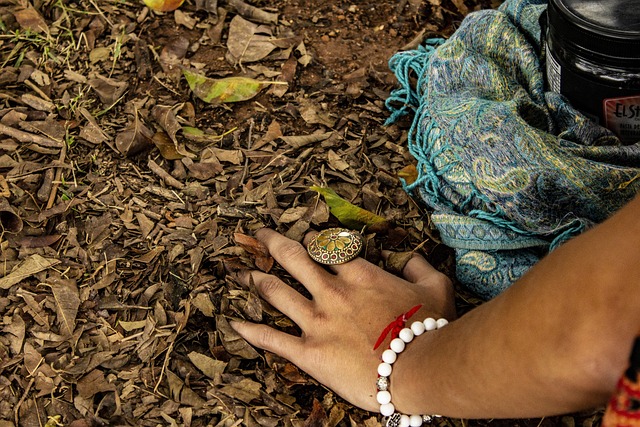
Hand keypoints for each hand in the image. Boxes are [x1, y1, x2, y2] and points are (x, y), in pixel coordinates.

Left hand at [230, 228, 455, 411]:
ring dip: (255, 279)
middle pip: (293, 258)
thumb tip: (410, 258)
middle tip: (258, 235)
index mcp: (359, 275)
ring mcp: (316, 322)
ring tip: (241, 272)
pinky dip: (250, 329)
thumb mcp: (436, 287)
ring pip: (276, 292)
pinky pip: (272, 338)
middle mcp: (331, 292)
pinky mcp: (309, 353)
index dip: (313, 240)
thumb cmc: (431, 328)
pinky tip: (233, 322)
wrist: (420, 369)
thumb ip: (419, 267)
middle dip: (272, 243)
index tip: (304, 236)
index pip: (327, 248)